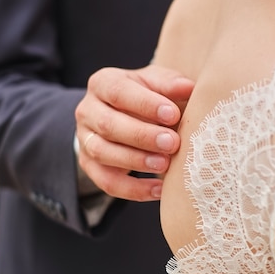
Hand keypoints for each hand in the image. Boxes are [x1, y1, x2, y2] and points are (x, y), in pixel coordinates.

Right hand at [75, 65, 193, 200]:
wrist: (123, 114)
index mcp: (103, 83)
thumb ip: (170, 84)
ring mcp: (85, 139)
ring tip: (165, 165)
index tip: (172, 114)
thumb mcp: (156, 83)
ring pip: (102, 153)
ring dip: (135, 161)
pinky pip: (106, 181)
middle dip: (142, 136)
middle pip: (108, 124)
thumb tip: (189, 88)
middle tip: (172, 143)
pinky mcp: (89, 165)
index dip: (145, 104)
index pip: (118, 92)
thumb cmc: (145, 96)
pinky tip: (158, 190)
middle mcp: (88, 110)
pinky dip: (133, 189)